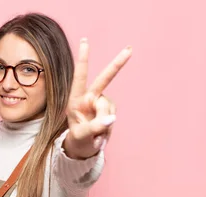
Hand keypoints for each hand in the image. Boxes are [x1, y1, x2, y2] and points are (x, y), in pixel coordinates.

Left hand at [63, 38, 131, 158]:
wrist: (84, 146)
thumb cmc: (78, 138)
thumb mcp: (81, 135)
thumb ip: (94, 127)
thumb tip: (111, 119)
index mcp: (76, 98)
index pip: (80, 76)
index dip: (83, 59)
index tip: (84, 41)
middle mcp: (90, 96)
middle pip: (105, 78)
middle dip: (118, 64)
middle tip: (129, 49)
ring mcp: (101, 102)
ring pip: (108, 109)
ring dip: (103, 125)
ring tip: (94, 135)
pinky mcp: (110, 109)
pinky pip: (112, 117)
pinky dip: (107, 129)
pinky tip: (101, 134)